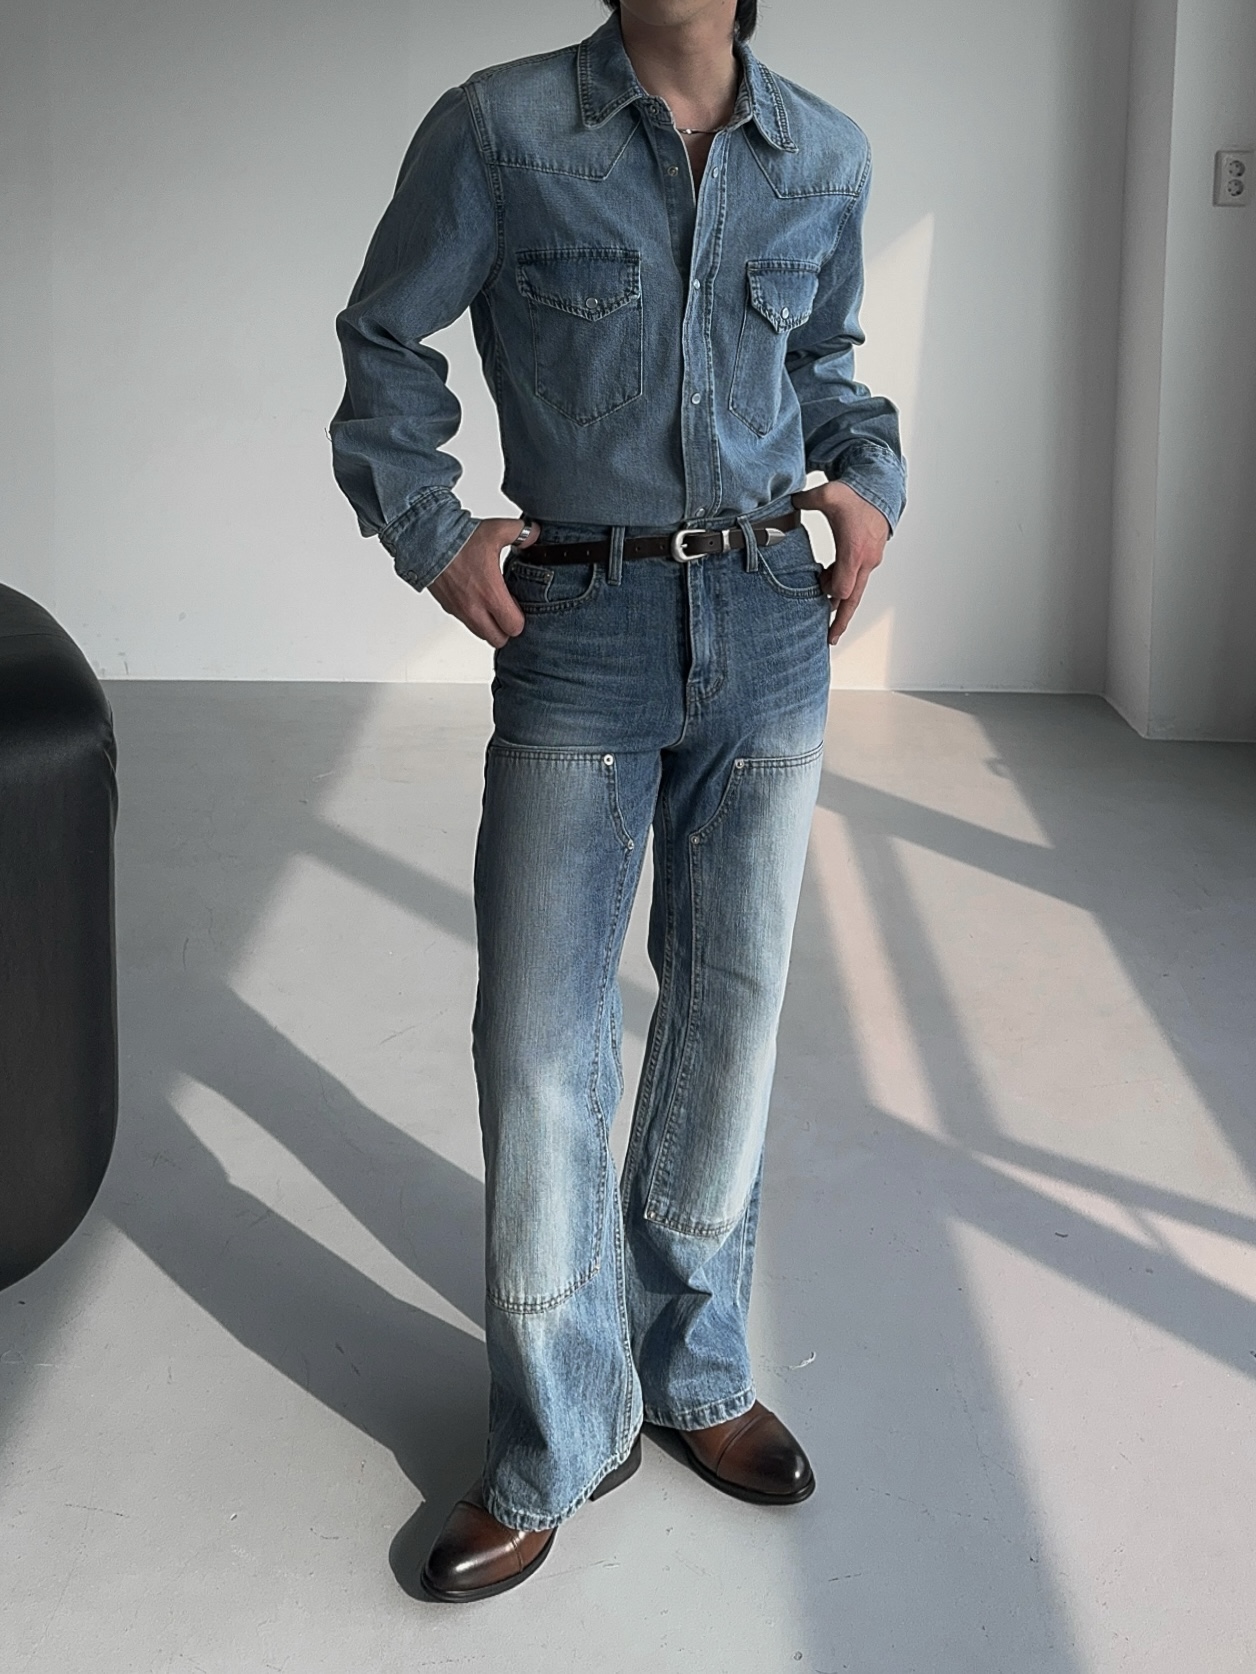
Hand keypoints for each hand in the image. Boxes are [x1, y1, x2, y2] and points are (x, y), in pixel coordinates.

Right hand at [427, 516, 542, 647]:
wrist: (426, 540)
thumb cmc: (459, 538)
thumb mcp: (497, 530)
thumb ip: (522, 533)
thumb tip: (536, 534)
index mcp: (491, 594)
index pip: (514, 628)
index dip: (520, 619)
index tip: (516, 603)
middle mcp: (475, 608)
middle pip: (499, 640)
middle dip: (506, 628)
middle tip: (506, 609)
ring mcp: (460, 611)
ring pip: (481, 634)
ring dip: (490, 625)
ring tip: (491, 604)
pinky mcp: (449, 608)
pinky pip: (466, 623)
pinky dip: (474, 618)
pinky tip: (476, 598)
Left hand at [791, 481, 889, 645]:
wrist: (880, 489)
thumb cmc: (855, 495)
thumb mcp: (828, 495)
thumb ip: (806, 500)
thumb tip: (787, 503)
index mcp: (853, 552)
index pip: (842, 588)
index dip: (829, 595)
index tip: (818, 592)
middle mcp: (865, 561)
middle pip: (853, 599)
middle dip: (841, 620)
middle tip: (830, 638)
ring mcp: (869, 561)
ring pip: (856, 590)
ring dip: (840, 600)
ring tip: (826, 613)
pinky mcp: (870, 558)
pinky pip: (857, 579)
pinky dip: (845, 585)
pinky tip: (829, 582)